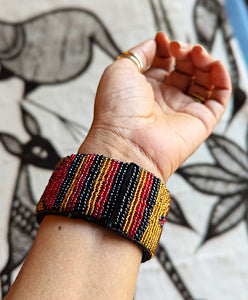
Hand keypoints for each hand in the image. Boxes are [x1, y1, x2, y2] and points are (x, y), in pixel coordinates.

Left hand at [79, 32, 230, 181]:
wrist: (126, 142)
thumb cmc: (117, 107)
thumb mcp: (120, 70)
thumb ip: (138, 54)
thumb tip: (155, 43)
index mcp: (145, 89)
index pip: (163, 64)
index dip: (165, 48)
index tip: (162, 38)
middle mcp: (164, 100)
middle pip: (184, 70)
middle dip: (185, 53)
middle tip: (179, 48)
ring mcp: (182, 111)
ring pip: (203, 81)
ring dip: (204, 61)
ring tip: (196, 53)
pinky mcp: (201, 122)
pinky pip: (219, 98)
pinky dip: (222, 79)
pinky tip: (214, 64)